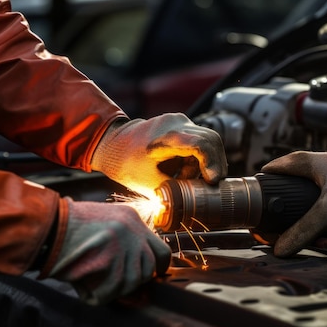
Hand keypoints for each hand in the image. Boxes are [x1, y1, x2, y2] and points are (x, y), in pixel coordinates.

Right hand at [43, 198, 170, 305]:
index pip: (159, 248)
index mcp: (131, 217)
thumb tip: (136, 262)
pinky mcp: (108, 260)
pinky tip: (86, 288)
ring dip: (115, 288)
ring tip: (97, 283)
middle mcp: (131, 229)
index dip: (156, 266)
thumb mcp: (101, 219)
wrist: (45, 226)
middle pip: (149, 267)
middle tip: (118, 283)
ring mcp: (122, 245)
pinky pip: (112, 290)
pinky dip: (99, 295)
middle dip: (136, 279)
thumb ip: (122, 236)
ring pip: (133, 281)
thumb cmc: (66, 227)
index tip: (153, 274)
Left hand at [91, 113, 226, 196]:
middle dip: (215, 164)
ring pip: (207, 140)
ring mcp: (179, 121)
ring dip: (203, 163)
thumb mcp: (150, 184)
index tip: (213, 181)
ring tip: (186, 179)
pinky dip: (196, 158)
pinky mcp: (180, 125)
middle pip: (211, 140)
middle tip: (213, 184)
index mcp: (166, 137)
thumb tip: (195, 206)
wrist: (112, 143)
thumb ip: (175, 193)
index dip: (211, 163)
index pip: (201, 144)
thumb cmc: (126, 163)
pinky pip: (198, 140)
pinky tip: (183, 171)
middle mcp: (177, 123)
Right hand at [261, 130, 326, 256]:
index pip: (282, 164)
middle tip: (276, 198)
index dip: (268, 174)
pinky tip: (325, 209)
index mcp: (312, 162)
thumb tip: (280, 248)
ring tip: (298, 207)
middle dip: (286, 184)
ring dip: (305, 190)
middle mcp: (325, 160)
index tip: (258, 183)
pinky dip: (322, 195)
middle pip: (297, 169)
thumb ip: (303, 231)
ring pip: (315, 177)